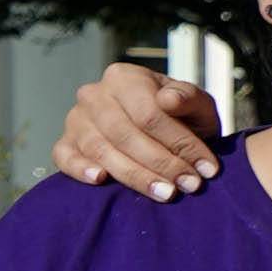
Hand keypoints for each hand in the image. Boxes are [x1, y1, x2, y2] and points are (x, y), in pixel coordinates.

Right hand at [56, 60, 224, 200]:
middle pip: (124, 134)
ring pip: (99, 149)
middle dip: (161, 164)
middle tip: (189, 185)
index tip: (206, 168)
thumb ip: (190, 99)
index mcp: (125, 77)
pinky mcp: (65, 142)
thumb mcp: (197, 106)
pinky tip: (101, 179)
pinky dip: (79, 168)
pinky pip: (64, 156)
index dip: (180, 143)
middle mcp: (94, 95)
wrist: (162, 131)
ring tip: (166, 193)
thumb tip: (169, 100)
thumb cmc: (181, 117)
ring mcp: (76, 119)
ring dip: (135, 176)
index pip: (149, 114)